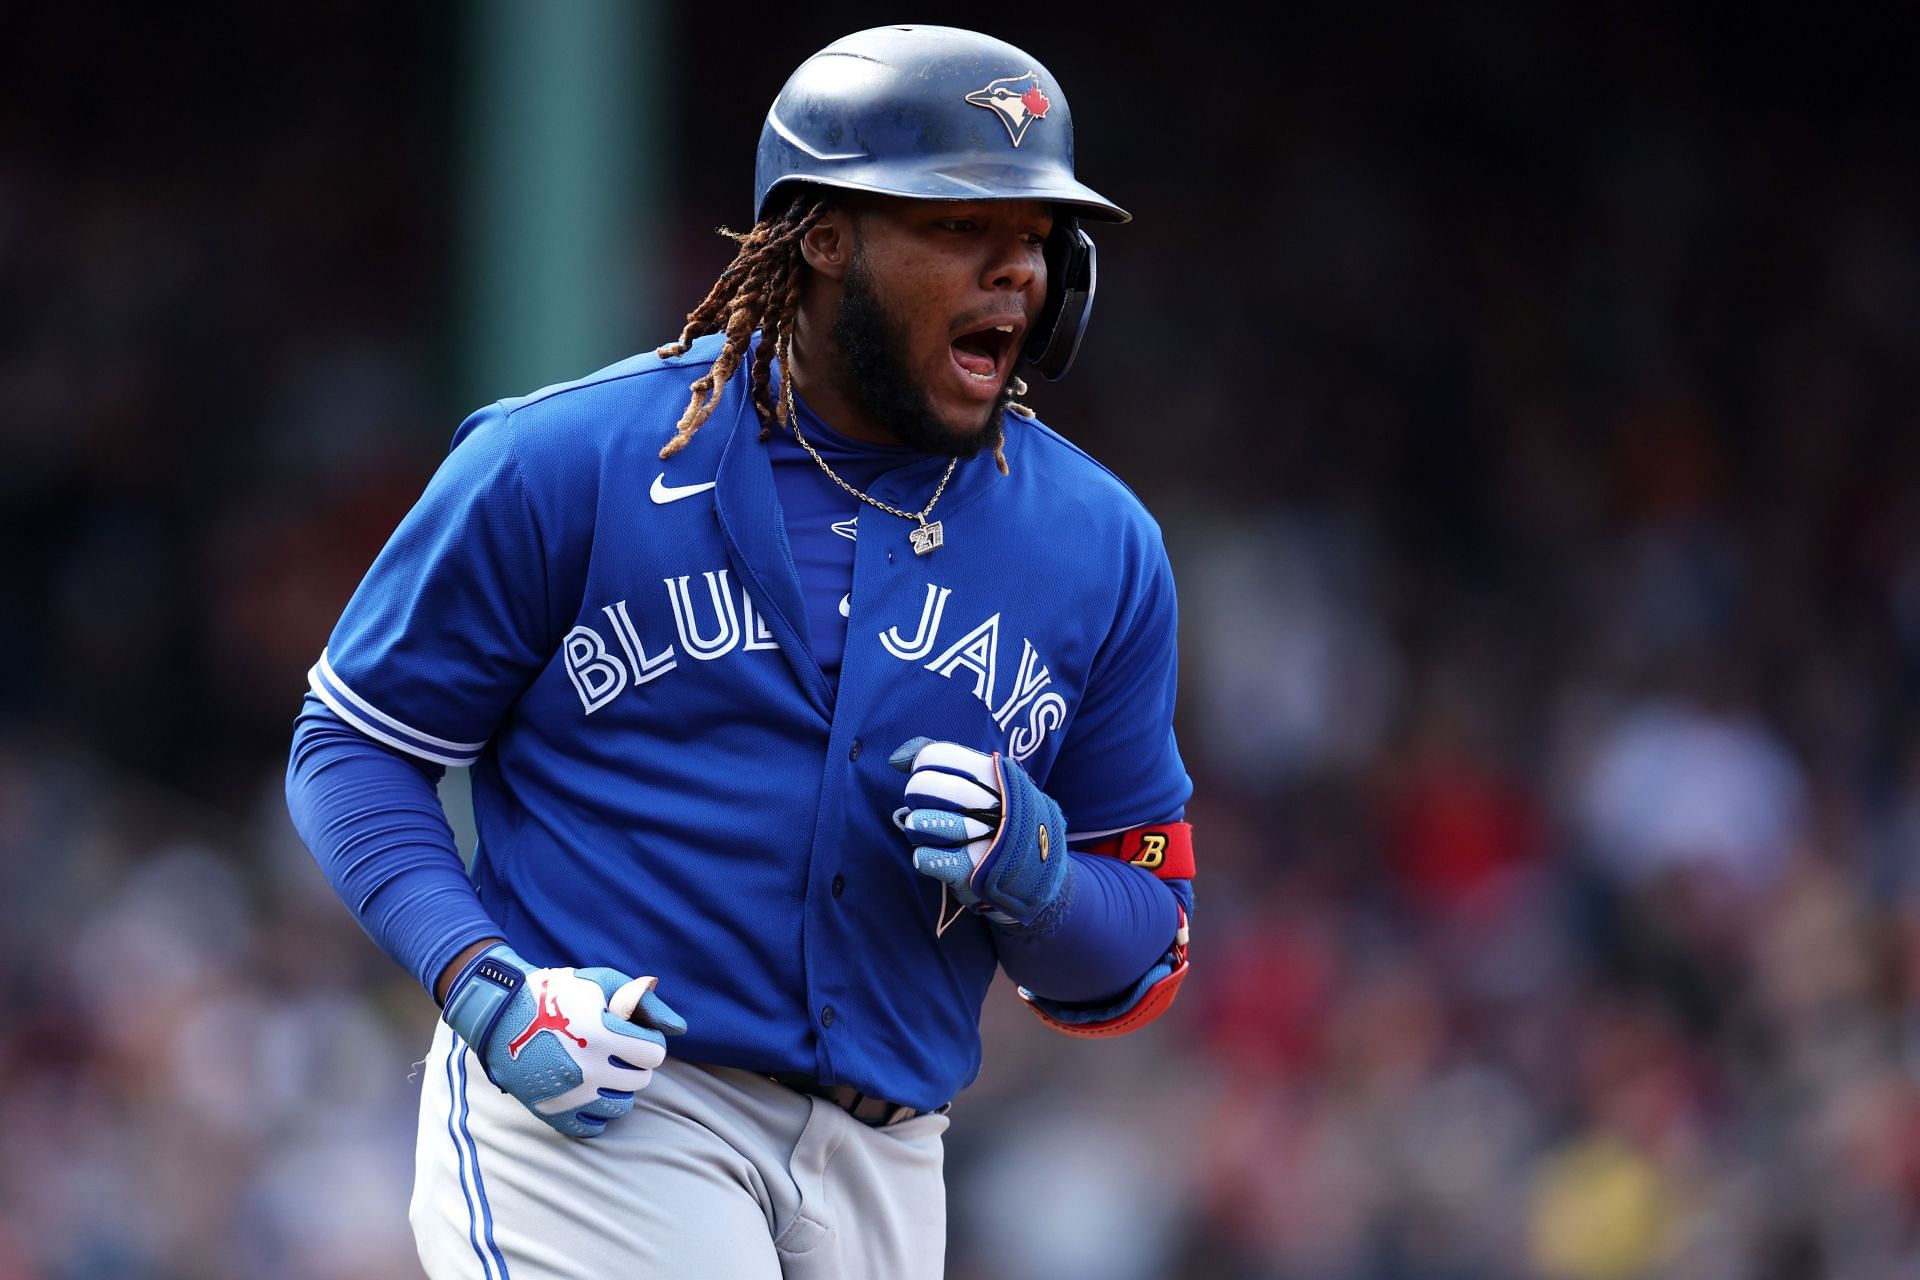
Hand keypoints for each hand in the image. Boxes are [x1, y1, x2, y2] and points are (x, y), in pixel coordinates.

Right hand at [440, 943, 687, 1138]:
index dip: (648, 1040)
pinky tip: (590, 1091)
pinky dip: (597, 1113)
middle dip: (635, 1063)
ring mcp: (568, 1094)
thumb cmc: (560, 993)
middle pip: (641, 1080)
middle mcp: (586, 1068)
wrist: (502, 1014)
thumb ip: (647, 1003)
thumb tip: (680, 1030)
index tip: (632, 1032)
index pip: (654, 1052)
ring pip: (622, 1107)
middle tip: (616, 1049)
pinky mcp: (551, 1111)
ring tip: (604, 1070)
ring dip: (620, 1088)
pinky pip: (593, 1128)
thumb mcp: (604, 983)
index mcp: (601, 1033)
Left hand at [890, 737, 1071, 928]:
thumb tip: (897, 759)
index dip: (921, 766)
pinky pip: (925, 858)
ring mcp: (982, 837)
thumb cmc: (1003, 817)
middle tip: (926, 806)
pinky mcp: (972, 870)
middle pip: (923, 786)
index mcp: (994, 773)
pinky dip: (923, 857)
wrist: (1041, 871)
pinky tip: (937, 855)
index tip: (931, 778)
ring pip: (919, 822)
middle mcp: (989, 802)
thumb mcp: (990, 781)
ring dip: (917, 828)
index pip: (934, 755)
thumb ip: (944, 762)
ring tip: (930, 832)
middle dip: (915, 796)